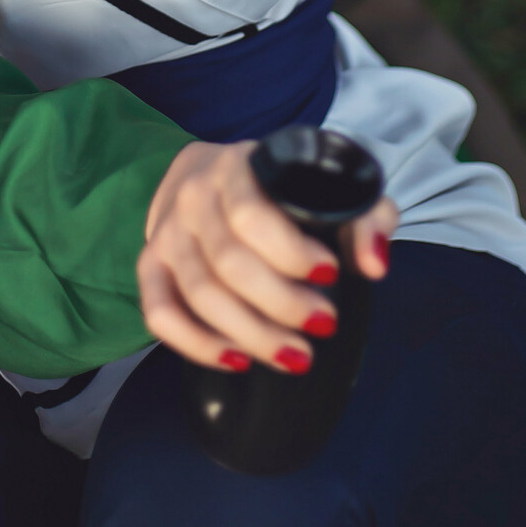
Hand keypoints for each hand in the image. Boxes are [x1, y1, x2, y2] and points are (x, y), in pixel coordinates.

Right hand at [138, 139, 399, 372]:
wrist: (212, 170)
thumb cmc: (280, 184)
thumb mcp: (331, 183)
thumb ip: (365, 217)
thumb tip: (374, 266)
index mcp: (237, 166)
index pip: (252, 214)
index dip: (290, 252)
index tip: (330, 275)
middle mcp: (193, 195)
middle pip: (229, 263)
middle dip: (281, 305)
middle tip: (324, 325)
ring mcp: (167, 231)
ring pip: (199, 293)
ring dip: (250, 333)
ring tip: (297, 356)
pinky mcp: (151, 263)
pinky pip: (159, 311)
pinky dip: (194, 343)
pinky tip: (237, 360)